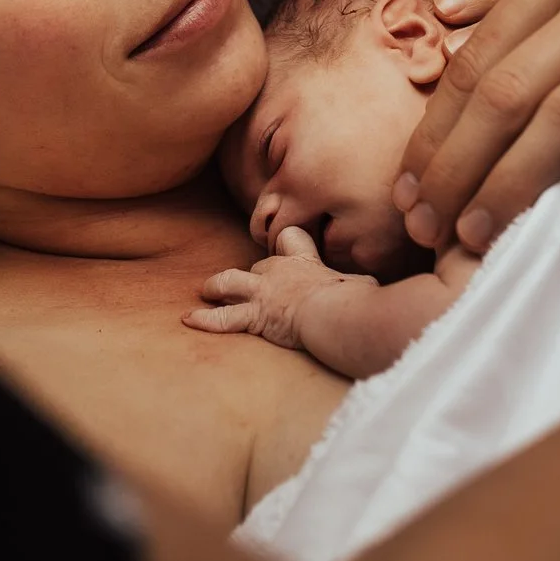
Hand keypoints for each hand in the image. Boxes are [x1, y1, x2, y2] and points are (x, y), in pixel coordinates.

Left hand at [185, 226, 359, 348]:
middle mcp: (278, 271)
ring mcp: (262, 292)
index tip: (286, 248)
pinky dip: (205, 319)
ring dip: (215, 286)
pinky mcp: (253, 315)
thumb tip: (370, 287)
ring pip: (228, 282)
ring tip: (205, 291)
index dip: (287, 244)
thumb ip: (358, 284)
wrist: (335, 313)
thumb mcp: (360, 286)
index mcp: (304, 261)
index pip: (291, 240)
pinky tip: (189, 320)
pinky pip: (223, 317)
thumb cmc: (352, 300)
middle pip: (257, 266)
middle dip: (251, 276)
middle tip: (247, 286)